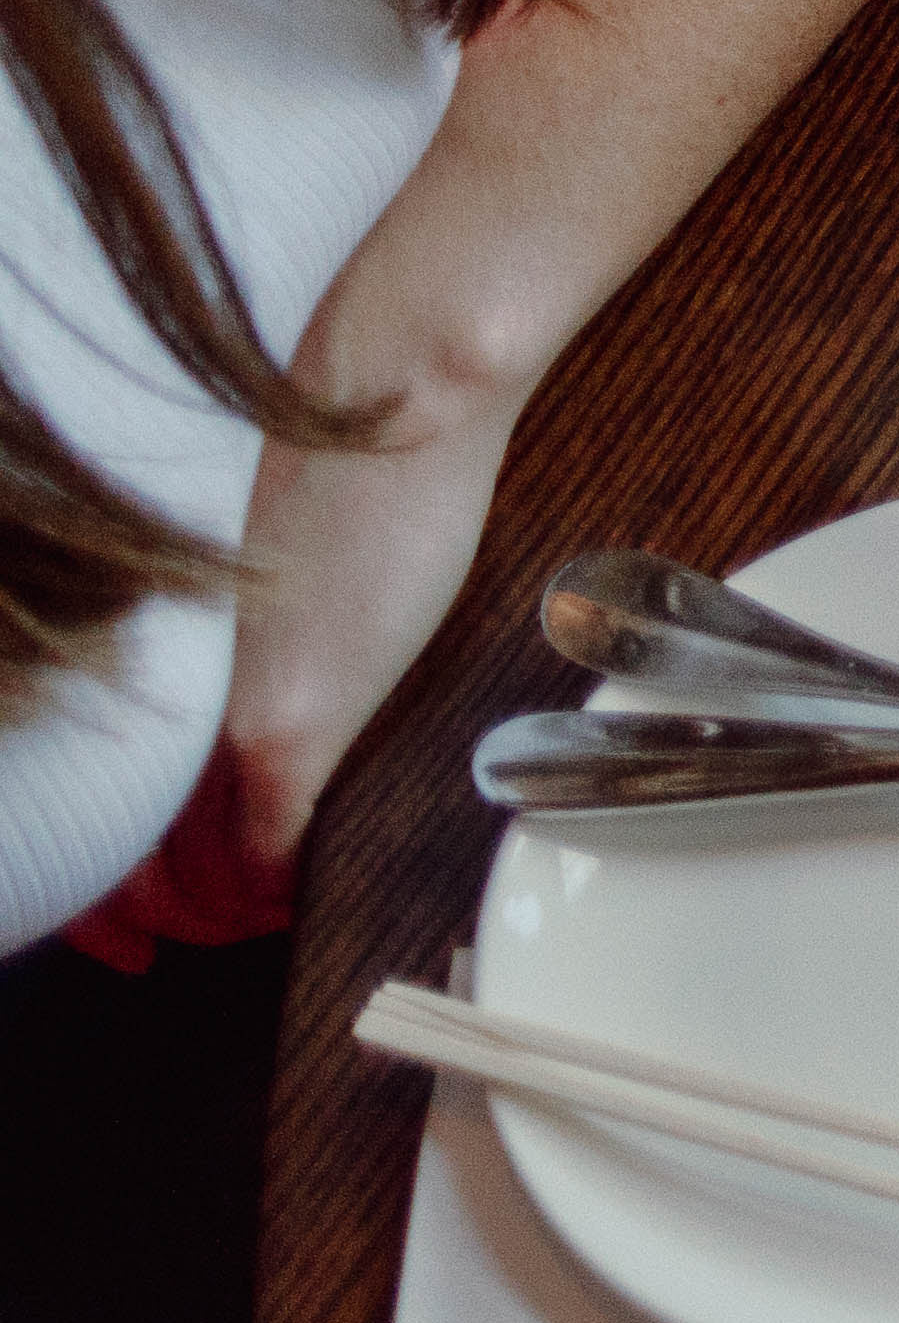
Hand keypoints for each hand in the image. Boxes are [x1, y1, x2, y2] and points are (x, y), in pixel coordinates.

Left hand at [61, 382, 529, 970]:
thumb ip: (209, 620)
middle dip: (134, 903)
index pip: (84, 780)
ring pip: (183, 856)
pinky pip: (263, 846)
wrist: (391, 388)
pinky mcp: (294, 723)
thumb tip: (216, 664)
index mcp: (136, 635)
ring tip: (225, 918)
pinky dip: (265, 887)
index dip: (90, 851)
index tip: (103, 885)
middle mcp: (160, 678)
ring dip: (206, 906)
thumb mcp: (235, 539)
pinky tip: (277, 898)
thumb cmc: (330, 434)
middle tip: (141, 934)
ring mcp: (222, 708)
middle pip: (116, 832)